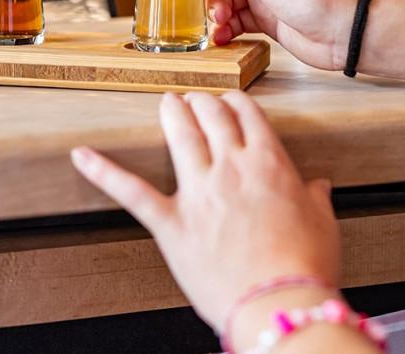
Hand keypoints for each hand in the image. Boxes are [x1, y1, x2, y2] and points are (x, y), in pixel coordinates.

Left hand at [71, 92, 339, 331]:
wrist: (280, 304)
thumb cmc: (305, 269)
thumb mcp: (323, 225)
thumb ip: (315, 199)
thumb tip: (318, 186)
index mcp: (270, 164)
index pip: (248, 114)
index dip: (234, 102)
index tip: (229, 101)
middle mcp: (232, 168)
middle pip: (211, 116)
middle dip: (201, 102)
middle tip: (195, 99)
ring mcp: (199, 193)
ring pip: (180, 135)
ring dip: (171, 114)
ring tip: (166, 103)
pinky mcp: (172, 223)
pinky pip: (132, 191)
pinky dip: (103, 171)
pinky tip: (81, 156)